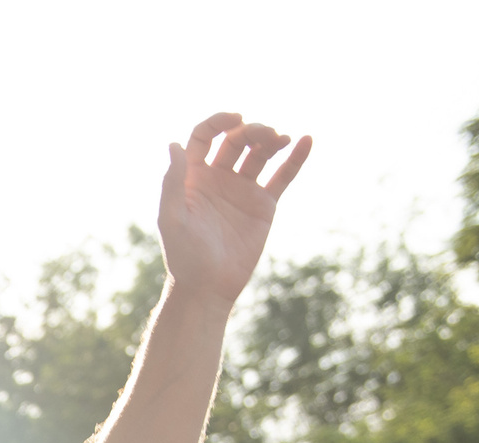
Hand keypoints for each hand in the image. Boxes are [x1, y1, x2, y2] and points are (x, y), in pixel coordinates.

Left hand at [156, 113, 310, 307]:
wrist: (208, 288)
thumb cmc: (184, 256)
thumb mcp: (172, 219)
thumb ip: (172, 182)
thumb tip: (175, 143)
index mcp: (193, 177)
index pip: (204, 136)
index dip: (219, 122)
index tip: (236, 119)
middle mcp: (217, 178)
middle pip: (235, 141)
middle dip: (251, 131)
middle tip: (266, 135)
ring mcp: (242, 190)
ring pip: (259, 154)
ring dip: (271, 140)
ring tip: (282, 139)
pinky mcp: (263, 205)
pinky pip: (282, 176)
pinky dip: (295, 158)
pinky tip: (306, 140)